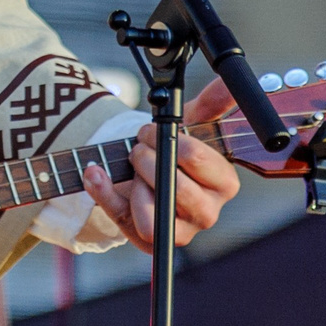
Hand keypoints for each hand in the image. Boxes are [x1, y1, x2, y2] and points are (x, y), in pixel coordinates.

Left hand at [83, 77, 242, 253]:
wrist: (152, 176)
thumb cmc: (176, 151)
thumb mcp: (193, 124)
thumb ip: (212, 103)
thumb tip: (229, 84)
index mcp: (224, 183)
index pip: (196, 157)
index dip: (167, 138)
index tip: (151, 132)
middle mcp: (207, 212)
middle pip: (175, 187)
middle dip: (147, 159)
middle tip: (137, 148)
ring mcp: (180, 232)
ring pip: (152, 217)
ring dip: (133, 185)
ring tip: (129, 168)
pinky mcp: (150, 241)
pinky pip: (123, 222)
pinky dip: (104, 194)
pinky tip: (96, 173)